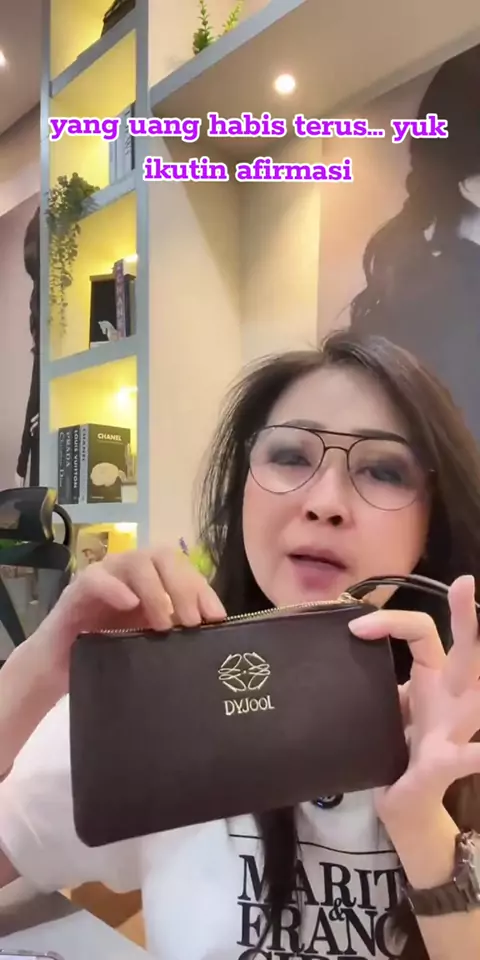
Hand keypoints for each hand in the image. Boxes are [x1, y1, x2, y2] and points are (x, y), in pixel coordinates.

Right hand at [35, 546, 225, 691]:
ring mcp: (105, 575)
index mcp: (153, 578)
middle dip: (183, 586)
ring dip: (155, 590)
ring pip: (136, 562)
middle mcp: (131, 569)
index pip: (183, 569)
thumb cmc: (110, 649)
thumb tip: (215, 633)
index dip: (202, 589)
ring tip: (163, 625)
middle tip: (192, 622)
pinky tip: (130, 604)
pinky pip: (97, 578)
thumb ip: (177, 630)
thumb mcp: (150, 639)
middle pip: (164, 557)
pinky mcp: (78, 589)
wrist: (62, 665)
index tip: (217, 616)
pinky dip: (116, 589)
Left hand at [349, 574, 479, 823]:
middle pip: (465, 651)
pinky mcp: (448, 764)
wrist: (403, 806)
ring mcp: (457, 730)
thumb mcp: (384, 708)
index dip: (391, 622)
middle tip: (463, 583)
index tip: (354, 627)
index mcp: (434, 680)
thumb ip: (375, 680)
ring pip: (479, 697)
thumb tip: (339, 646)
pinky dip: (478, 753)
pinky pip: (469, 757)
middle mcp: (454, 698)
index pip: (422, 633)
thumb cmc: (395, 751)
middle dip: (466, 617)